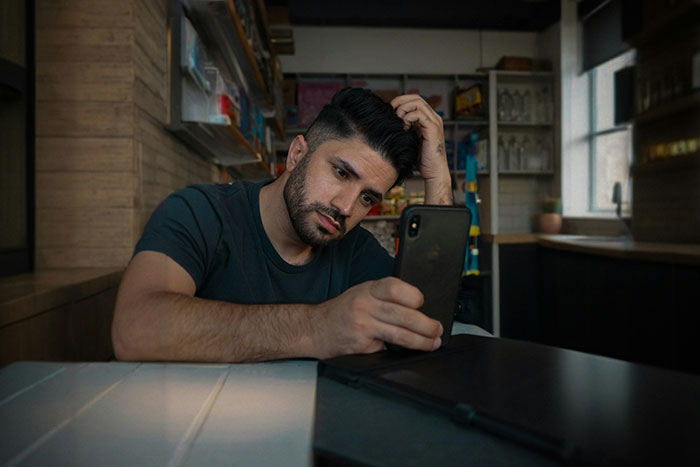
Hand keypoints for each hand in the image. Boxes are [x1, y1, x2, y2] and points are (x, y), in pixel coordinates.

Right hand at [312, 277, 443, 357]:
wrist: (314, 328)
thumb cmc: (342, 312)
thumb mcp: (362, 294)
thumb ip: (385, 297)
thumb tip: (418, 309)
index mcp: (368, 289)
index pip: (395, 287)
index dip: (414, 296)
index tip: (423, 304)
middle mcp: (365, 305)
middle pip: (404, 314)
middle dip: (427, 325)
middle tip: (437, 330)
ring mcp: (363, 325)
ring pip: (400, 334)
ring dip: (421, 341)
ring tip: (432, 343)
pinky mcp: (361, 345)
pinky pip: (387, 349)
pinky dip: (400, 352)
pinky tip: (407, 352)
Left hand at [391, 94, 452, 203]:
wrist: (433, 172)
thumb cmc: (422, 159)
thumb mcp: (411, 139)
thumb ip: (406, 128)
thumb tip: (391, 121)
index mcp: (428, 119)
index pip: (414, 100)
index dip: (401, 101)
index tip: (390, 110)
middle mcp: (433, 117)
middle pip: (416, 98)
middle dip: (400, 101)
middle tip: (391, 111)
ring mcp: (435, 122)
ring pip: (418, 103)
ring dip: (403, 109)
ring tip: (398, 120)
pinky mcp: (433, 128)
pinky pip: (419, 114)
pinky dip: (409, 118)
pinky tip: (404, 128)